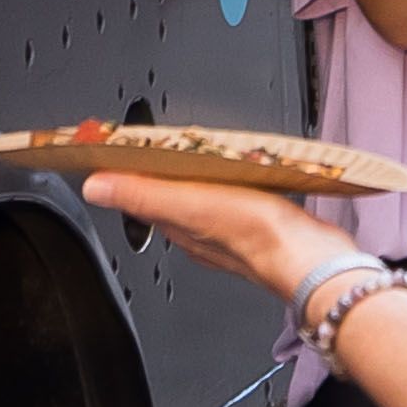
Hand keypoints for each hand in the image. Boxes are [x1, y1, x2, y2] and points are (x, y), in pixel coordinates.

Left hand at [83, 174, 380, 324]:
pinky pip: (233, 203)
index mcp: (179, 227)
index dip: (131, 173)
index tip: (122, 151)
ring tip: (195, 156)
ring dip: (195, 181)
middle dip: (162, 173)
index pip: (142, 198)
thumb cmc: (258, 235)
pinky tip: (239, 180)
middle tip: (157, 146)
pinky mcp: (263, 227)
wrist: (313, 259)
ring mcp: (232, 233)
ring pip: (201, 202)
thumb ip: (142, 193)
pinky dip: (228, 188)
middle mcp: (201, 235)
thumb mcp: (190, 204)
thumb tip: (94, 187)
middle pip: (170, 199)